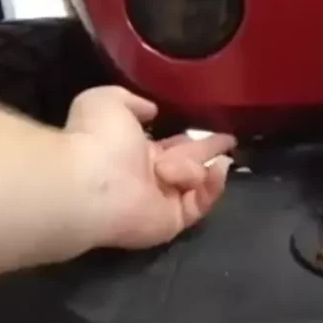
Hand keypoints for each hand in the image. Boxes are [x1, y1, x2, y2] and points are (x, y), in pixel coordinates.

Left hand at [64, 86, 235, 249]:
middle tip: (231, 140)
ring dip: (204, 167)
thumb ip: (132, 101)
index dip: (190, 137)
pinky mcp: (173, 220)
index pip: (172, 145)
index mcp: (136, 150)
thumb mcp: (108, 101)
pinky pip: (200, 204)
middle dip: (209, 150)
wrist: (91, 181)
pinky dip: (212, 188)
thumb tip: (151, 111)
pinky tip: (218, 170)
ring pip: (197, 182)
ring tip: (217, 158)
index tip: (209, 127)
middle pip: (189, 163)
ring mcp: (162, 201)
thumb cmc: (97, 138)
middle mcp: (151, 177)